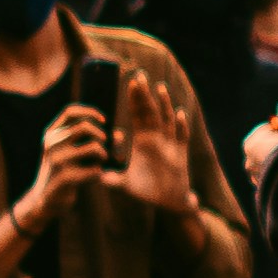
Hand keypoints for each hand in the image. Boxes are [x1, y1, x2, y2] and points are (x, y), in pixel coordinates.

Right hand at [33, 93, 114, 193]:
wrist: (46, 199)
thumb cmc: (65, 172)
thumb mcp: (71, 153)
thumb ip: (91, 140)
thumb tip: (119, 136)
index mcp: (51, 134)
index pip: (70, 112)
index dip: (90, 112)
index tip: (104, 120)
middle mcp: (52, 144)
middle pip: (85, 126)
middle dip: (101, 136)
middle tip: (103, 148)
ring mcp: (57, 160)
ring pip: (94, 147)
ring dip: (103, 155)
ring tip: (99, 162)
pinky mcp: (65, 177)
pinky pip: (95, 169)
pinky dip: (99, 172)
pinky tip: (92, 176)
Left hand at [114, 80, 194, 216]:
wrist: (168, 202)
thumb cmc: (146, 190)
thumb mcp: (125, 183)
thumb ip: (111, 178)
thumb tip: (96, 175)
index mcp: (143, 141)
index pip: (137, 114)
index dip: (134, 100)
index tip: (128, 83)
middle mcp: (157, 138)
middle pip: (151, 111)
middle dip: (145, 94)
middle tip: (138, 75)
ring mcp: (170, 144)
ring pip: (167, 119)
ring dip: (163, 104)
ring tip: (158, 87)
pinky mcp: (181, 154)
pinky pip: (182, 137)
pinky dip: (181, 126)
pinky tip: (179, 114)